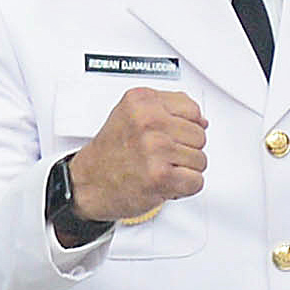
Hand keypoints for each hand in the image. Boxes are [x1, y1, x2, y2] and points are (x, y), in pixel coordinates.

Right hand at [66, 88, 209, 226]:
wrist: (87, 184)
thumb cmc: (110, 154)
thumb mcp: (131, 115)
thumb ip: (167, 110)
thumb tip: (202, 121)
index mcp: (142, 101)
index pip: (193, 109)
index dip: (184, 127)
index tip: (168, 135)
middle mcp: (149, 121)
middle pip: (200, 136)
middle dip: (184, 150)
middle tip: (160, 156)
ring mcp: (155, 148)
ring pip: (201, 160)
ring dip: (184, 170)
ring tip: (159, 168)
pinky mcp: (160, 176)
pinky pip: (196, 181)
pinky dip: (183, 188)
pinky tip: (164, 183)